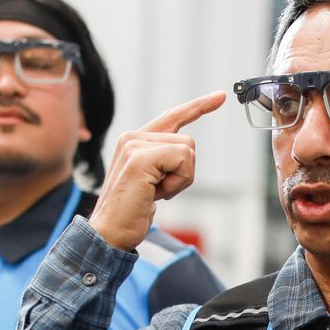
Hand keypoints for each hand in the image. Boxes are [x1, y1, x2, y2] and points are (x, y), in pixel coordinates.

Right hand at [89, 91, 225, 250]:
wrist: (109, 233)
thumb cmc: (131, 213)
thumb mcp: (152, 182)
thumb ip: (164, 163)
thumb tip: (185, 154)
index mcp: (135, 141)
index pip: (173, 117)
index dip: (198, 106)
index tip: (220, 96)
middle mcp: (133, 137)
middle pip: (188, 142)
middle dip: (184, 173)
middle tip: (158, 192)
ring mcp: (135, 145)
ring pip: (188, 150)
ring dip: (180, 179)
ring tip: (154, 193)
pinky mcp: (140, 157)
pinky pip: (183, 160)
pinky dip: (178, 182)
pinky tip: (155, 194)